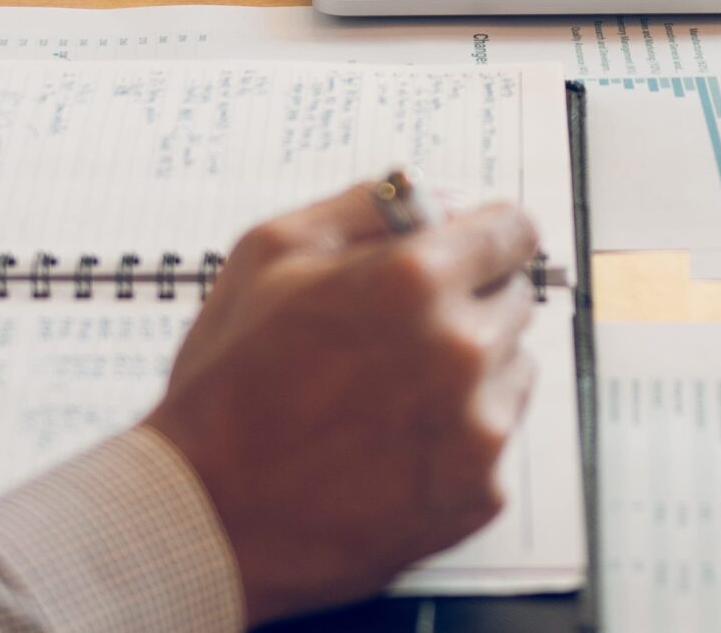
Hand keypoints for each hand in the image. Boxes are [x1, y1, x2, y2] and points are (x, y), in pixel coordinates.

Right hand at [141, 182, 541, 624]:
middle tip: (398, 336)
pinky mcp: (478, 493)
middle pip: (513, 299)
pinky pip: (497, 438)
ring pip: (511, 368)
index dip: (487, 235)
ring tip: (390, 395)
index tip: (471, 250)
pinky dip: (459, 437)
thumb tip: (444, 200)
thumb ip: (366, 207)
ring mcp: (476, 429)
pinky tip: (394, 446)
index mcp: (416, 280)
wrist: (206, 520)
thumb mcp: (270, 253)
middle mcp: (461, 350)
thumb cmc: (228, 382)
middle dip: (468, 304)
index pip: (514, 231)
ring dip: (472, 371)